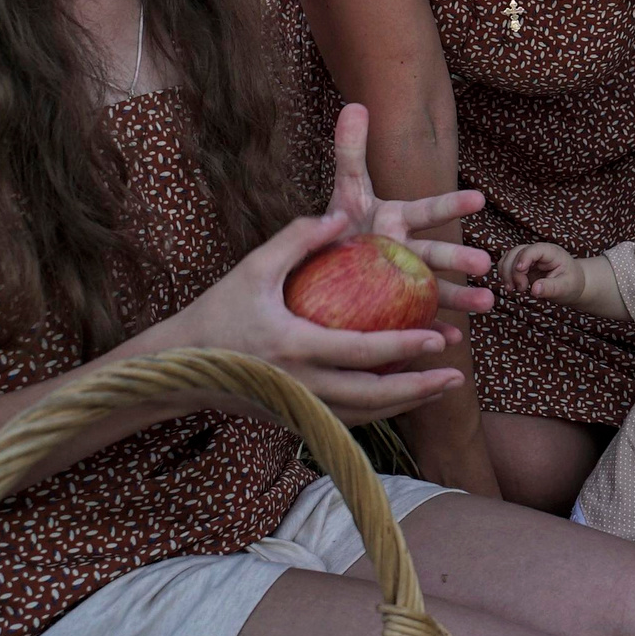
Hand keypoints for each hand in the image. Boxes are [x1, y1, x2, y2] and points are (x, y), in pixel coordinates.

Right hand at [167, 209, 464, 425]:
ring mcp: (298, 408)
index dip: (403, 349)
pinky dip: (380, 410)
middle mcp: (300, 386)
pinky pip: (347, 419)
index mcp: (293, 348)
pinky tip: (404, 395)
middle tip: (456, 374)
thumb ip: (297, 239)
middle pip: (372, 397)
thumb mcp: (252, 268)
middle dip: (419, 388)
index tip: (438, 338)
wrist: (177, 368)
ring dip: (406, 403)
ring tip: (443, 386)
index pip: (360, 354)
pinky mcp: (295, 419)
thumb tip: (343, 216)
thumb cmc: (218, 312)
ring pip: (365, 415)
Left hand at [324, 105, 493, 321]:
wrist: (326, 269)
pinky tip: (450, 342)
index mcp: (399, 220)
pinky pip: (419, 322)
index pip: (428, 209)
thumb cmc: (342, 226)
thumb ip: (351, 151)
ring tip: (486, 304)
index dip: (452, 204)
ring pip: (438, 290)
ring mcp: (406, 282)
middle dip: (460, 258)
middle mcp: (409, 250)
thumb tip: (355, 105)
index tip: (479, 199)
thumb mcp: (346, 189)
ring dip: (462, 298)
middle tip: (485, 264)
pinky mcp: (399, 310)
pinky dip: (435, 331)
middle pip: (436, 253)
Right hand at [504, 242, 585, 305]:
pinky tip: (512, 286)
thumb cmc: (571, 283)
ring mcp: (529, 257)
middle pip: (517, 252)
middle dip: (513, 271)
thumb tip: (535, 289)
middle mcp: (538, 252)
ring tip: (513, 289)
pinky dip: (505, 274)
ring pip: (508, 257)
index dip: (524, 258)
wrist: (572, 284)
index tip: (520, 270)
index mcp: (551, 252)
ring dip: (506, 273)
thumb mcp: (565, 287)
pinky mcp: (522, 265)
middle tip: (520, 289)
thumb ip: (551, 288)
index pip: (534, 249)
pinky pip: (507, 264)